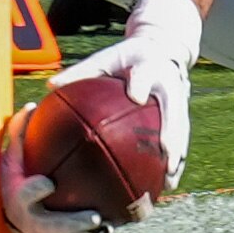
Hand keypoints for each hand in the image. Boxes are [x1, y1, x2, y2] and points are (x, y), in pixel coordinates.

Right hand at [0, 106, 126, 232]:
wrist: (5, 212)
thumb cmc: (15, 176)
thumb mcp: (14, 154)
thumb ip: (21, 132)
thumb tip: (33, 104)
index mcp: (16, 198)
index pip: (22, 196)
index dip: (33, 191)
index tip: (48, 182)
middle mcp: (27, 224)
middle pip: (48, 229)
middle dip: (71, 225)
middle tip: (94, 217)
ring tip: (111, 230)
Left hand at [49, 0, 199, 187]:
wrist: (163, 47)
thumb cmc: (126, 57)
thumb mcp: (106, 58)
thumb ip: (81, 72)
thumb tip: (51, 86)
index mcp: (148, 65)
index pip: (144, 73)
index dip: (141, 83)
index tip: (136, 96)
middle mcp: (168, 83)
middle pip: (175, 108)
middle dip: (173, 131)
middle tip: (166, 152)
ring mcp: (179, 99)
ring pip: (182, 128)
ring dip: (179, 155)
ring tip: (170, 182)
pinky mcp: (182, 112)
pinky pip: (181, 138)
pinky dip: (176, 161)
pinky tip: (167, 185)